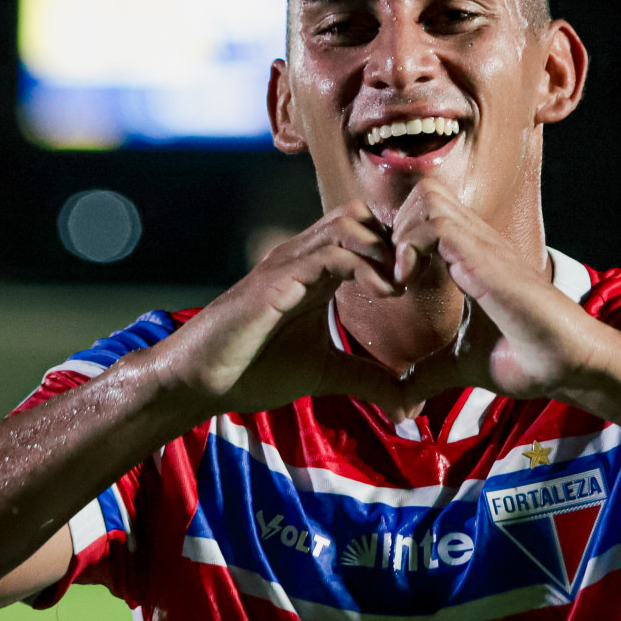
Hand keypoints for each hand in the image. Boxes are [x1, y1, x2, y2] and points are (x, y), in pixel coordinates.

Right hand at [158, 203, 412, 417]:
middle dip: (395, 240)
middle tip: (415, 279)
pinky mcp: (276, 280)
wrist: (199, 381)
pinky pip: (329, 253)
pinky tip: (383, 294)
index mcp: (315, 270)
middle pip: (361, 214)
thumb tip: (411, 406)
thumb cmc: (253, 370)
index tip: (421, 284)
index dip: (398, 249)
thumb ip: (368, 380)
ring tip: (399, 288)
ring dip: (384, 250)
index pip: (366, 231)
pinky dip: (364, 266)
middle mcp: (302, 256)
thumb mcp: (326, 374)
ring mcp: (288, 263)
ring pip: (348, 223)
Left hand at [389, 181, 610, 403]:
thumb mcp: (458, 365)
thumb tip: (399, 400)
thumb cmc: (526, 360)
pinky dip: (409, 249)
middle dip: (390, 229)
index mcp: (469, 257)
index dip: (394, 240)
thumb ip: (426, 374)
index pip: (423, 213)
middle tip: (385, 276)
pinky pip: (437, 225)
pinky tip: (405, 287)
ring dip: (399, 236)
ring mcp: (484, 246)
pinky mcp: (487, 259)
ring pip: (426, 198)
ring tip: (395, 281)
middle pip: (422, 193)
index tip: (386, 284)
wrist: (568, 367)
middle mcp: (476, 243)